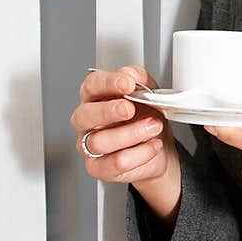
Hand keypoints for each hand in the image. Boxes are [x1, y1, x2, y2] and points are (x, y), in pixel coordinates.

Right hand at [71, 65, 175, 184]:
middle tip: (131, 109)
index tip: (127, 83)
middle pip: (83, 115)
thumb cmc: (146, 118)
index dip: (107, 83)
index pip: (91, 85)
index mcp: (96, 98)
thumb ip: (140, 79)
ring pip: (99, 141)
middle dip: (109, 111)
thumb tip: (129, 72)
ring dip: (132, 134)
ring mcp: (89, 145)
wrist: (158, 147)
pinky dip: (139, 154)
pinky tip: (153, 145)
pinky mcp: (99, 167)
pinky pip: (114, 163)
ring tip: (154, 127)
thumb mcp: (150, 93)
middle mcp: (87, 121)